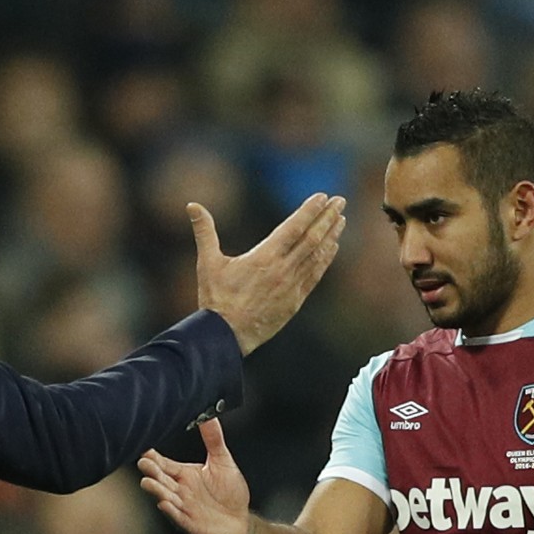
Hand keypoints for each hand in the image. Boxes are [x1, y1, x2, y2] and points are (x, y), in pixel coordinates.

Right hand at [138, 418, 250, 533]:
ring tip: (148, 482)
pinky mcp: (190, 524)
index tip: (144, 447)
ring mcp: (183, 507)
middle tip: (143, 462)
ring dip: (156, 490)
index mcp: (184, 475)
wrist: (242, 522)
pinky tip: (165, 503)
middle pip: (160, 479)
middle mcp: (180, 490)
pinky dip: (171, 511)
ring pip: (165, 497)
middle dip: (151, 471)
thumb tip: (210, 416)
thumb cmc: (230, 494)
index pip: (164, 464)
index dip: (153, 457)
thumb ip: (214, 440)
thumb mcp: (223, 462)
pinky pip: (178, 517)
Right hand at [192, 193, 346, 354]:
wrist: (226, 336)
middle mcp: (282, 270)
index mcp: (264, 257)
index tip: (322, 197)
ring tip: (341, 219)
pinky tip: (333, 248)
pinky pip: (315, 275)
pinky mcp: (295, 301)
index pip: (293, 227)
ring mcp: (291, 286)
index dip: (309, 211)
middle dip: (327, 218)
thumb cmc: (215, 299)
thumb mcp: (207, 262)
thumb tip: (191, 205)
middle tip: (340, 201)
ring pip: (317, 256)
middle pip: (312, 238)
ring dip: (331, 236)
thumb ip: (204, 231)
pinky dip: (326, 259)